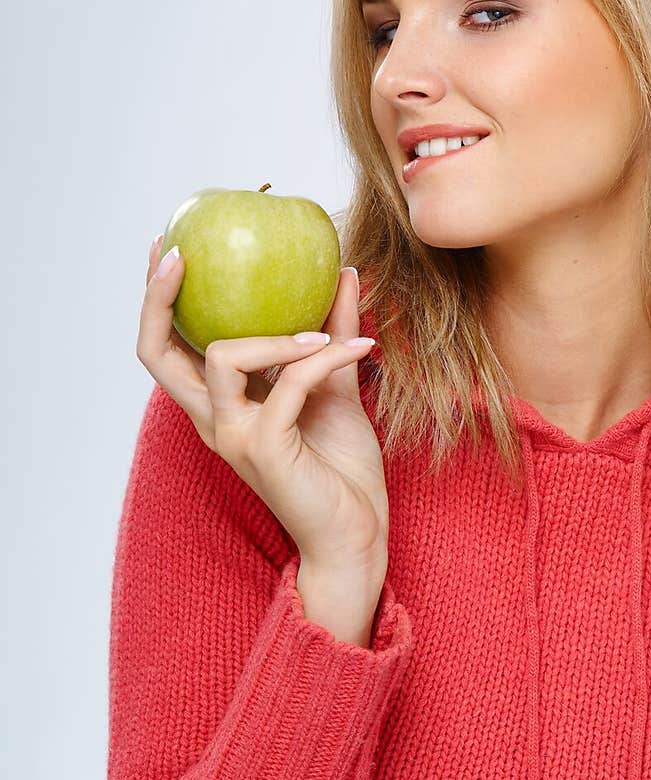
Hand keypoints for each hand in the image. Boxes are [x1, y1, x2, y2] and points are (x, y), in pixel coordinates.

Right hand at [136, 237, 388, 571]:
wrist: (357, 533)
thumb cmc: (340, 467)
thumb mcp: (335, 386)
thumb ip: (333, 332)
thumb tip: (345, 271)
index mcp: (220, 404)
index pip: (165, 347)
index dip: (156, 299)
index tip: (171, 246)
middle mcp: (214, 419)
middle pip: (156, 352)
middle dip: (159, 297)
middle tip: (185, 255)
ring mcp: (235, 436)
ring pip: (223, 357)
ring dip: (277, 333)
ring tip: (324, 333)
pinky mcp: (266, 450)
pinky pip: (288, 384)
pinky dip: (326, 357)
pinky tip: (365, 349)